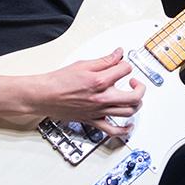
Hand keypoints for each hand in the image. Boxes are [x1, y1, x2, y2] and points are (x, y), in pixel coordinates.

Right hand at [30, 48, 144, 136]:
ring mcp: (99, 111)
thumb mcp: (82, 64)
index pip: (124, 70)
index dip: (125, 64)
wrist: (44, 95)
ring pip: (128, 112)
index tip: (122, 63)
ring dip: (136, 103)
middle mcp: (102, 98)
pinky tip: (129, 124)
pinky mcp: (93, 120)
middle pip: (134, 95)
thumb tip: (118, 54)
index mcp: (99, 81)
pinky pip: (113, 130)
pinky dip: (125, 130)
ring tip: (132, 97)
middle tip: (134, 81)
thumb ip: (104, 60)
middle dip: (139, 86)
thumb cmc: (59, 81)